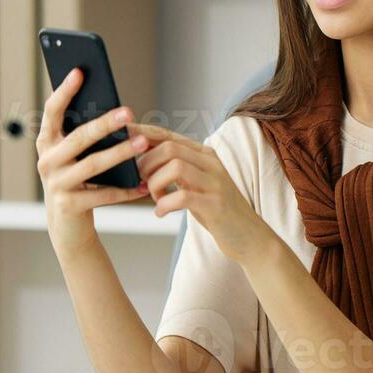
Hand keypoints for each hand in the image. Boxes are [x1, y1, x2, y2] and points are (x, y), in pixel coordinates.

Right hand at [36, 67, 151, 256]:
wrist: (66, 225)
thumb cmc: (77, 179)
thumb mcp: (75, 156)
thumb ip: (85, 134)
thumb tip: (117, 110)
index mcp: (47, 142)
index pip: (52, 111)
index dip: (65, 91)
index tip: (80, 71)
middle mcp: (46, 160)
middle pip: (78, 137)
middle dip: (104, 123)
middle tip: (128, 110)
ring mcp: (55, 184)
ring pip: (92, 165)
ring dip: (120, 153)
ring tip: (143, 143)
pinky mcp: (68, 206)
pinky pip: (102, 194)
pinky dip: (125, 190)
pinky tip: (144, 184)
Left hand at [128, 122, 273, 263]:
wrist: (250, 237)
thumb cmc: (217, 211)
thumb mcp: (197, 184)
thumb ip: (178, 169)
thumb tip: (143, 160)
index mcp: (205, 155)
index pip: (168, 135)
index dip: (143, 135)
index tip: (122, 138)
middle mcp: (212, 163)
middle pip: (169, 147)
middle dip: (146, 164)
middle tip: (141, 182)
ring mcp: (216, 183)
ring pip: (175, 167)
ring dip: (155, 183)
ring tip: (155, 197)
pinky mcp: (216, 205)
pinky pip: (182, 197)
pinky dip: (164, 204)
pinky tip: (161, 213)